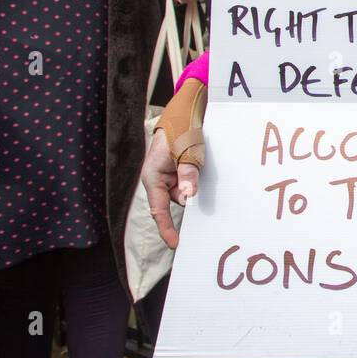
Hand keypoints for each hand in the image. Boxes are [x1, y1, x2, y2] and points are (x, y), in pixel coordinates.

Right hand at [141, 128, 198, 248]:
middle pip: (177, 200)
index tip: (175, 244)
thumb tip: (189, 197)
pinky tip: (203, 169)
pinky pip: (189, 183)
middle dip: (190, 196)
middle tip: (200, 185)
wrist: (183, 113)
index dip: (166, 228)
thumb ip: (187, 174)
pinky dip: (197, 180)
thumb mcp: (186, 152)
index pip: (158, 210)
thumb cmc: (180, 130)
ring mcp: (169, 177)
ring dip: (195, 184)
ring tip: (199, 164)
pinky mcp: (179, 172)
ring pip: (186, 191)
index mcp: (153, 178)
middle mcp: (159, 180)